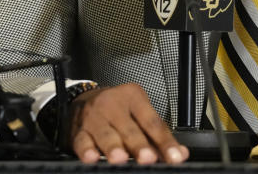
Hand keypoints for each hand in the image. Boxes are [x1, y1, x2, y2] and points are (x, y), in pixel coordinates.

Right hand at [68, 82, 188, 164]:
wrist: (83, 99)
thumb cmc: (116, 109)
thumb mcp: (138, 113)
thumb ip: (157, 134)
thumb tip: (179, 154)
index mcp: (134, 97)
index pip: (152, 122)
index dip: (164, 141)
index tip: (174, 157)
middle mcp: (113, 105)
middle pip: (130, 129)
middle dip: (139, 145)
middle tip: (149, 158)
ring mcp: (94, 118)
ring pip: (106, 135)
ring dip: (113, 147)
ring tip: (120, 158)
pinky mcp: (78, 131)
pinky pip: (82, 141)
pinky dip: (87, 150)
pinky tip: (92, 157)